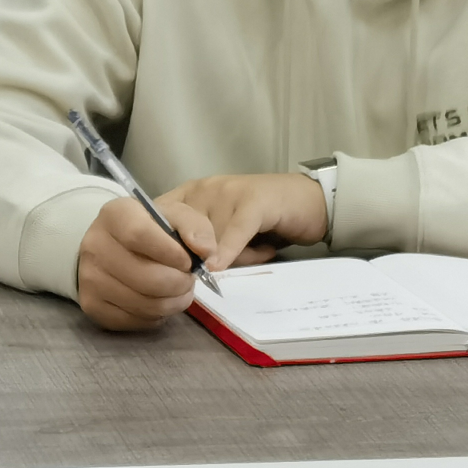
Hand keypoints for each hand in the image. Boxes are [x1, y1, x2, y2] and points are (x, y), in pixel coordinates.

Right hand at [77, 194, 219, 331]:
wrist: (115, 247)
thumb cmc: (152, 230)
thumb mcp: (176, 216)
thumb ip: (195, 227)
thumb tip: (205, 252)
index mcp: (115, 215)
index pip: (139, 235)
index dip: (170, 253)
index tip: (188, 261)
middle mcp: (94, 245)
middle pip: (144, 277)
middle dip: (178, 283)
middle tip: (188, 280)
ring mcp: (88, 278)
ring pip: (143, 303)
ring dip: (172, 302)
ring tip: (179, 291)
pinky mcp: (91, 305)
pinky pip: (134, 321)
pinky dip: (155, 316)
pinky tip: (159, 301)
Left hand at [163, 173, 326, 269]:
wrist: (309, 202)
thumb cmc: (260, 225)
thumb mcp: (223, 238)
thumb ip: (199, 251)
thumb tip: (178, 277)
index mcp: (188, 196)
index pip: (157, 222)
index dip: (158, 250)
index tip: (165, 276)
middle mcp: (203, 189)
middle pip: (184, 236)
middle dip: (201, 259)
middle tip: (233, 262)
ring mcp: (227, 191)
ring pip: (211, 239)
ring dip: (233, 258)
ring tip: (259, 251)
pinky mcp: (253, 200)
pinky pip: (234, 230)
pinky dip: (227, 250)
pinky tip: (219, 267)